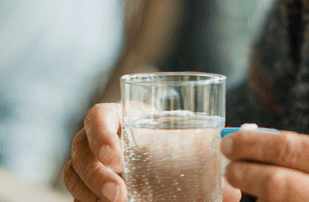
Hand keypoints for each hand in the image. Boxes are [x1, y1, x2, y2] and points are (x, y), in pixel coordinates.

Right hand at [63, 103, 241, 201]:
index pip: (97, 117)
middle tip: (119, 193)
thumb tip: (234, 189)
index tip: (115, 154)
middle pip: (80, 151)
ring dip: (89, 192)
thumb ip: (206, 156)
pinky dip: (88, 201)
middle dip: (96, 175)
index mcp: (117, 116)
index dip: (100, 133)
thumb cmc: (171, 141)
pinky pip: (78, 194)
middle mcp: (95, 138)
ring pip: (73, 176)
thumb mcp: (185, 140)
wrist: (160, 153)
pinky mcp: (87, 185)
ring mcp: (87, 162)